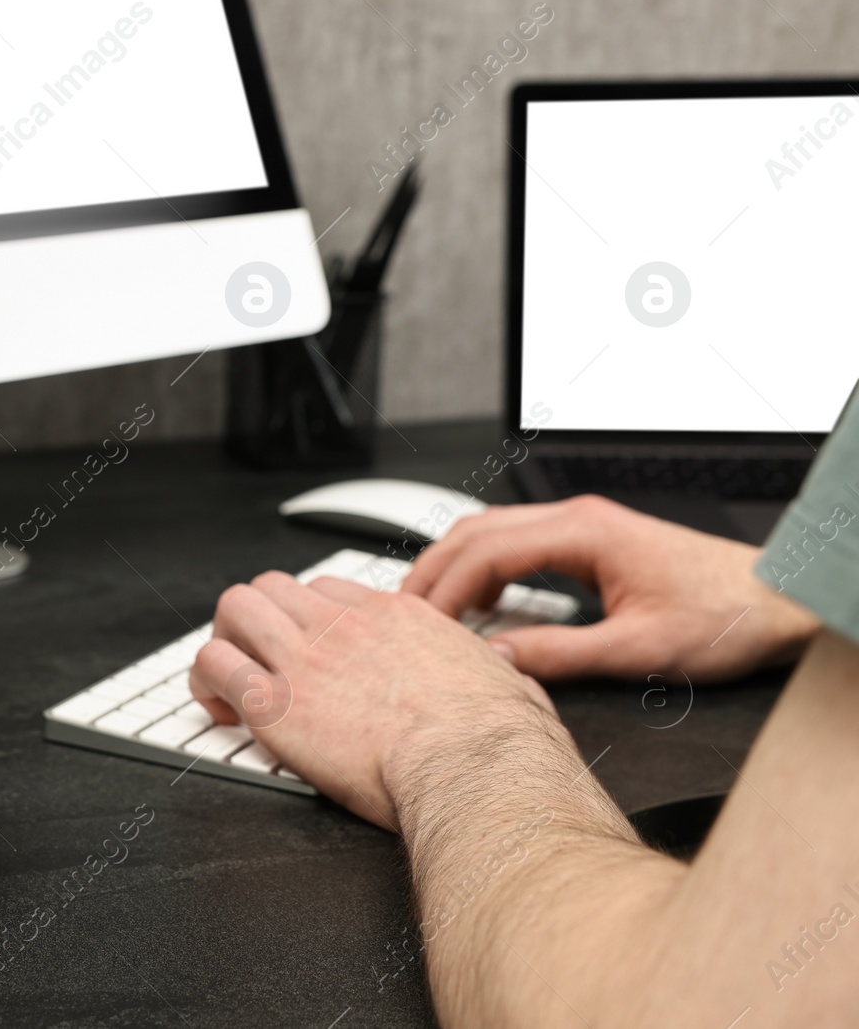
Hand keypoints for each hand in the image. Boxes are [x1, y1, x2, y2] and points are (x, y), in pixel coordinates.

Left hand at [190, 572, 555, 829]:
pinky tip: (220, 708)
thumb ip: (495, 667)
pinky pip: (213, 663)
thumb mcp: (507, 680)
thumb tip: (505, 669)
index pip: (329, 589)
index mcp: (396, 617)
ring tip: (230, 675)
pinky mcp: (274, 703)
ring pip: (235, 607)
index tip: (310, 648)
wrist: (475, 767)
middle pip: (274, 585)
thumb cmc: (496, 738)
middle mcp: (343, 626)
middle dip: (259, 618)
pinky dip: (206, 682)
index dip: (311, 617)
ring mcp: (305, 658)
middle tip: (258, 657)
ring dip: (226, 638)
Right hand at [400, 495, 819, 681]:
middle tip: (403, 616)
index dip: (444, 590)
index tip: (419, 625)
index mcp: (584, 532)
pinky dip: (483, 571)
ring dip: (454, 567)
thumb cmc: (725, 616)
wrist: (776, 601)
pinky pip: (516, 544)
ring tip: (429, 612)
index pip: (486, 552)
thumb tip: (496, 659)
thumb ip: (558, 654)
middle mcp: (578, 519)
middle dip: (432, 572)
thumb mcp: (637, 650)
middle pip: (475, 531)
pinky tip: (476, 603)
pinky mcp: (589, 541)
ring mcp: (582, 526)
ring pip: (491, 533)